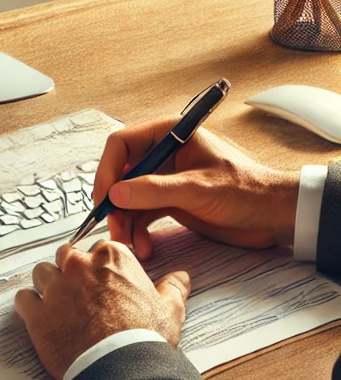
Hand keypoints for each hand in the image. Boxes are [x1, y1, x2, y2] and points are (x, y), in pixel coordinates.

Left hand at [14, 241, 189, 379]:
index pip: (100, 248)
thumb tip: (181, 277)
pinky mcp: (36, 312)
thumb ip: (173, 289)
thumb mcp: (169, 312)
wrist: (119, 371)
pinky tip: (42, 319)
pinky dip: (29, 307)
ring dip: (48, 286)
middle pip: (67, 255)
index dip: (101, 267)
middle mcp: (79, 265)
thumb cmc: (144, 341)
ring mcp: (55, 287)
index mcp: (111, 258)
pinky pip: (24, 299)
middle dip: (72, 271)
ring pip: (42, 273)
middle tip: (82, 295)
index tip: (105, 283)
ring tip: (61, 306)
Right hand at [94, 119, 300, 258]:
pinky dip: (139, 229)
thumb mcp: (198, 189)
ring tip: (129, 244)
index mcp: (169, 134)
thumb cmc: (246, 191)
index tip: (104, 198)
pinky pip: (142, 212)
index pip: (122, 144)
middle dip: (115, 202)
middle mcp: (162, 153)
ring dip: (125, 220)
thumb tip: (115, 193)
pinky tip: (143, 246)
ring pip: (129, 196)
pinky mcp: (170, 200)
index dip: (107, 170)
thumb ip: (155, 190)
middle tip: (114, 228)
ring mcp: (164, 178)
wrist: (274, 216)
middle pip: (121, 172)